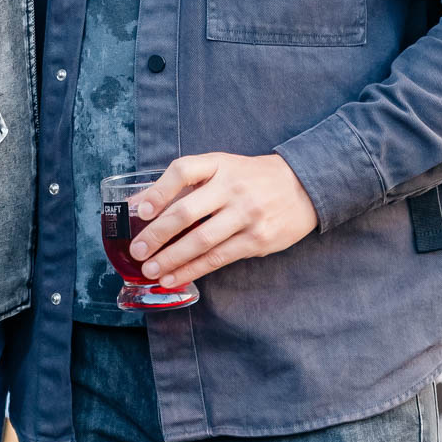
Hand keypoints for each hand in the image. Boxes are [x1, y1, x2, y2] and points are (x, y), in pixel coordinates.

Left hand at [127, 152, 318, 290]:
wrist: (303, 186)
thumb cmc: (251, 179)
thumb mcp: (222, 169)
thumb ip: (185, 184)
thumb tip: (139, 205)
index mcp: (219, 165)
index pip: (183, 171)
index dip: (158, 190)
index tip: (140, 210)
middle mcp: (232, 188)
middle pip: (186, 212)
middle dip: (157, 234)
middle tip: (137, 250)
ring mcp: (246, 215)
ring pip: (201, 241)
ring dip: (171, 258)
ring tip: (150, 270)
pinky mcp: (257, 240)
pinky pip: (218, 258)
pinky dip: (192, 270)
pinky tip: (174, 277)